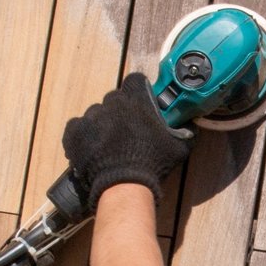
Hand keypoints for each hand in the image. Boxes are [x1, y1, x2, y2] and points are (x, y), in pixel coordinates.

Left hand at [61, 72, 190, 212]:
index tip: (141, 106)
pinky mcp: (74, 132)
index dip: (138, 91)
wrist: (124, 185)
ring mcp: (90, 116)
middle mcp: (111, 102)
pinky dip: (83, 135)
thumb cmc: (153, 162)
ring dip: (101, 125)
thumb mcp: (178, 147)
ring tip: (107, 145)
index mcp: (135, 99)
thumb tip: (191, 126)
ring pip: (95, 114)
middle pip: (114, 99)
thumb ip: (184, 131)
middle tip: (126, 132)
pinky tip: (91, 148)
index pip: (135, 80)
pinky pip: (77, 127)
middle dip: (119, 111)